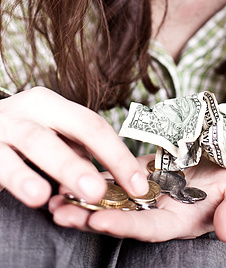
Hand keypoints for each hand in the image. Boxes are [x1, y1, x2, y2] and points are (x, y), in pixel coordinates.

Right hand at [0, 87, 147, 206]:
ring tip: (61, 193)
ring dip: (52, 168)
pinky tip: (35, 195)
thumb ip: (74, 151)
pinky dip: (19, 179)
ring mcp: (4, 127)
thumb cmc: (20, 135)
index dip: (118, 155)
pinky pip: (3, 163)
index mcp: (52, 104)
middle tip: (100, 192)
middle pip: (68, 130)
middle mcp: (29, 108)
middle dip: (84, 163)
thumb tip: (109, 180)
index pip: (93, 125)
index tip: (138, 186)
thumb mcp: (49, 134)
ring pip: (35, 142)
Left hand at [49, 154, 225, 242]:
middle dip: (89, 217)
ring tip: (52, 197)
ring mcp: (151, 191)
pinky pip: (118, 175)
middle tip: (56, 212)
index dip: (124, 226)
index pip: (148, 228)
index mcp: (181, 220)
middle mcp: (160, 209)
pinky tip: (72, 171)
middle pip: (121, 217)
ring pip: (114, 198)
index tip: (97, 222)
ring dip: (84, 198)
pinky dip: (96, 175)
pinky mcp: (146, 173)